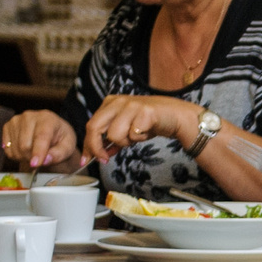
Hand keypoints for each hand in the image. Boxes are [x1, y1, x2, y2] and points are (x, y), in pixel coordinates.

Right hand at [4, 109, 80, 171]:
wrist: (51, 131)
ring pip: (15, 148)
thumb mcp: (68, 147)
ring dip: (24, 158)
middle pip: (25, 145)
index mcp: (47, 119)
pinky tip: (24, 151)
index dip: (38, 152)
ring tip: (34, 154)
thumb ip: (59, 154)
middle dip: (32, 158)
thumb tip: (45, 160)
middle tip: (40, 160)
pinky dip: (15, 155)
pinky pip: (7, 148)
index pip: (41, 137)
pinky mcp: (7, 126)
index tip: (35, 164)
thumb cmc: (61, 139)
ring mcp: (16, 120)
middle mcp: (29, 116)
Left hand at [83, 95, 202, 161]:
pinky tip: (146, 132)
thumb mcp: (127, 129)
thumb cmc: (150, 123)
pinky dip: (139, 139)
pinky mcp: (144, 112)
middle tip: (104, 159)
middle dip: (97, 147)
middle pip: (95, 127)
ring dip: (125, 142)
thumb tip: (100, 155)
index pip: (91, 125)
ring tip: (136, 137)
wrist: (175, 116)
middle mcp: (117, 102)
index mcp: (110, 103)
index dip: (88, 144)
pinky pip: (133, 135)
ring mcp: (130, 105)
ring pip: (114, 134)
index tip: (86, 160)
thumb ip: (112, 140)